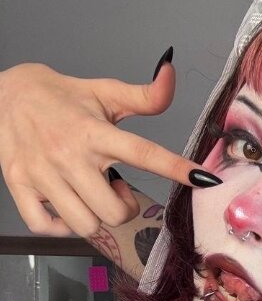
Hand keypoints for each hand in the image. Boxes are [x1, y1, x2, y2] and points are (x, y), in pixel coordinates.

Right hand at [0, 56, 215, 237]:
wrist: (4, 93)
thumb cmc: (62, 98)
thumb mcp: (105, 94)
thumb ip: (144, 95)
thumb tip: (171, 74)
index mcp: (93, 131)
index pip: (143, 151)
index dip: (175, 167)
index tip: (203, 179)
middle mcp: (68, 154)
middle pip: (113, 210)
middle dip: (124, 207)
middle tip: (116, 188)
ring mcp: (42, 173)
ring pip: (85, 224)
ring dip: (95, 218)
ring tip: (92, 196)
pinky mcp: (19, 185)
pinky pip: (46, 226)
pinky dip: (61, 226)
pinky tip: (68, 209)